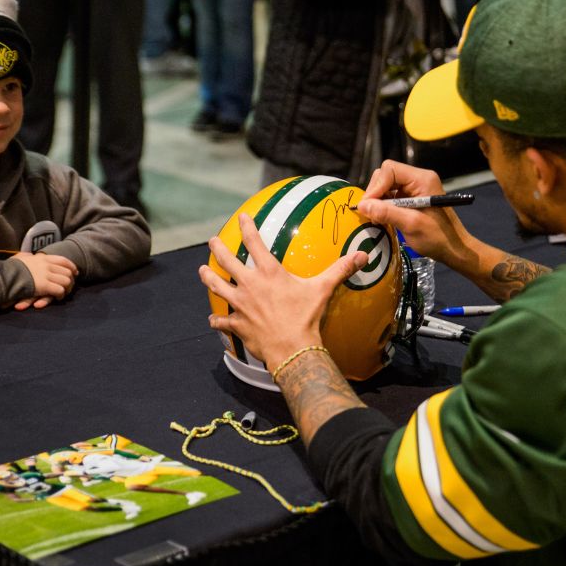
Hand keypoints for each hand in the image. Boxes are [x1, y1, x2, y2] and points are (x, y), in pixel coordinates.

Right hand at [11, 252, 76, 309]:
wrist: (6, 274)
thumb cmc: (10, 268)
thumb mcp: (19, 258)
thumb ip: (25, 256)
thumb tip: (26, 255)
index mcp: (42, 258)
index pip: (62, 260)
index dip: (71, 266)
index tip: (75, 271)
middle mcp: (47, 265)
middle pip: (67, 271)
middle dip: (71, 280)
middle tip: (70, 286)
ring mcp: (46, 275)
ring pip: (66, 281)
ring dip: (67, 288)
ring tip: (64, 294)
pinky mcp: (45, 286)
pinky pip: (60, 290)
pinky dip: (61, 295)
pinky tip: (58, 298)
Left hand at [198, 213, 368, 371]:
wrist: (291, 348)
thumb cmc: (306, 317)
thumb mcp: (323, 290)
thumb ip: (340, 270)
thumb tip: (363, 255)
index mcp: (269, 273)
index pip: (254, 243)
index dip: (247, 227)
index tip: (241, 217)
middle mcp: (250, 284)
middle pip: (227, 261)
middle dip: (218, 248)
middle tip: (212, 240)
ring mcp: (240, 304)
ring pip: (217, 286)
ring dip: (208, 277)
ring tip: (202, 270)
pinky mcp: (237, 324)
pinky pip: (223, 321)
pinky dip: (217, 320)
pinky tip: (213, 319)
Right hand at [356, 160, 473, 267]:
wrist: (454, 249)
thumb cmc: (438, 237)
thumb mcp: (411, 224)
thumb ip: (386, 212)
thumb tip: (362, 205)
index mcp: (422, 179)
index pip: (390, 170)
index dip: (376, 186)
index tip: (368, 205)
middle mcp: (418, 179)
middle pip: (386, 175)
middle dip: (375, 193)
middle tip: (371, 213)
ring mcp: (414, 188)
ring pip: (386, 185)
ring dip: (378, 201)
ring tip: (376, 218)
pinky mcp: (411, 198)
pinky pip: (391, 195)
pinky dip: (384, 206)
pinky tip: (382, 219)